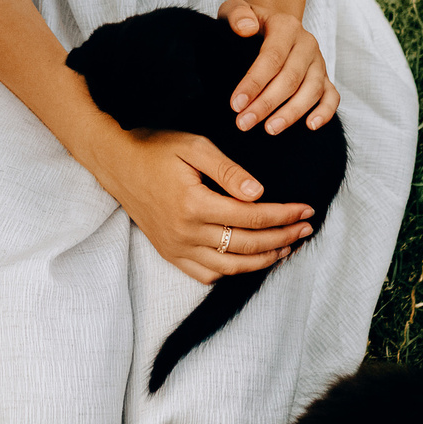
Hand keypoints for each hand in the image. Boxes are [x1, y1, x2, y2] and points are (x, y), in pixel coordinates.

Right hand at [93, 128, 313, 283]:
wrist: (116, 164)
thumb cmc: (156, 149)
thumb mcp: (194, 147)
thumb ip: (229, 171)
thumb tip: (260, 193)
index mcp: (194, 205)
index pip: (252, 217)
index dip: (284, 215)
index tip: (305, 209)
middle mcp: (186, 233)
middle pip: (247, 245)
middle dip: (283, 237)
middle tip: (306, 228)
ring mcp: (177, 247)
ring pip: (231, 267)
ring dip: (264, 260)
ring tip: (286, 247)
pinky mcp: (170, 253)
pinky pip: (206, 275)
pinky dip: (232, 272)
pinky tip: (249, 260)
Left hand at [219, 0, 338, 132]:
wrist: (272, 23)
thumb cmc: (250, 21)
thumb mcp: (235, 8)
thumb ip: (236, 15)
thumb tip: (246, 29)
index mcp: (286, 26)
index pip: (272, 57)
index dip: (254, 82)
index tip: (235, 104)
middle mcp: (307, 43)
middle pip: (291, 78)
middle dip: (267, 104)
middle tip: (243, 123)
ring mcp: (318, 62)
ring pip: (312, 90)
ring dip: (291, 113)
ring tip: (269, 129)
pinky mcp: (325, 77)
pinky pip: (332, 96)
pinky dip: (325, 112)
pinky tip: (310, 126)